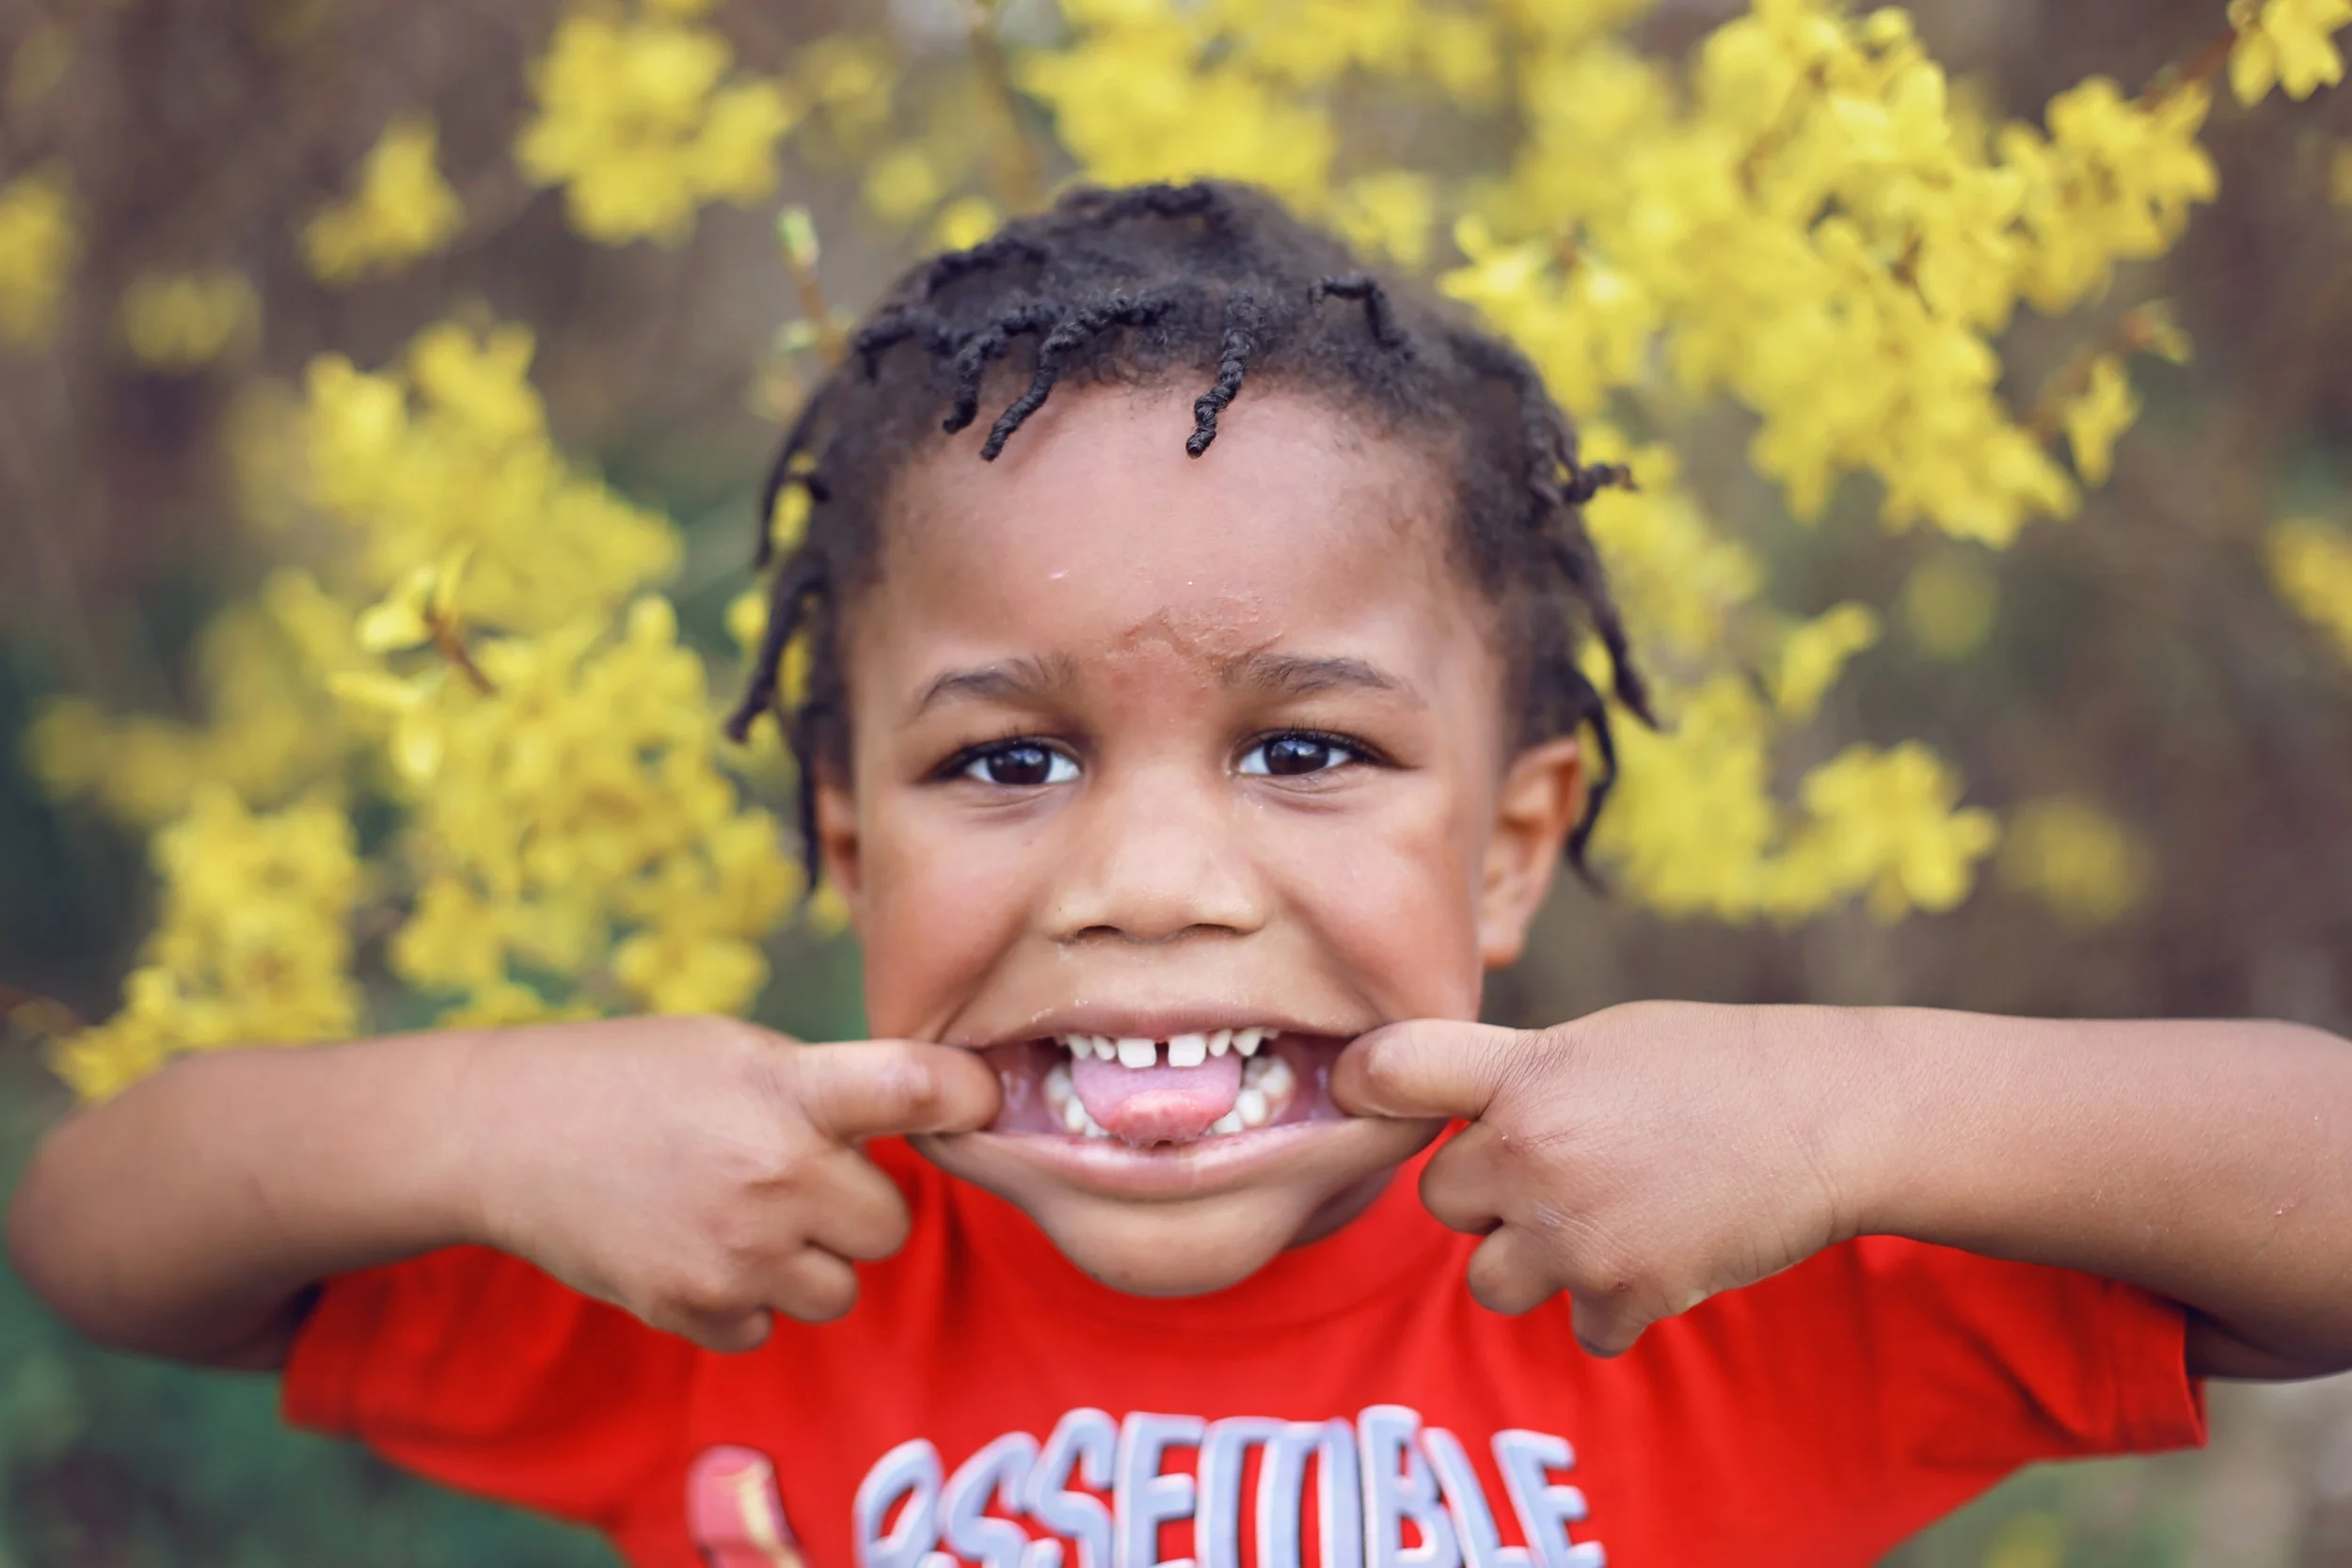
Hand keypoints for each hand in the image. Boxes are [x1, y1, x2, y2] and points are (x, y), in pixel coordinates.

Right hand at [455, 1015, 998, 1352]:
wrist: (507, 1136)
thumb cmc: (636, 1078)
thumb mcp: (740, 1050)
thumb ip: (831, 1086)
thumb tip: (936, 1114)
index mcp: (790, 1090)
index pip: (919, 1089)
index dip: (967, 1095)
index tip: (976, 1100)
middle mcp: (773, 1176)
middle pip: (890, 1223)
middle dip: (857, 1204)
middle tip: (801, 1172)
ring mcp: (735, 1255)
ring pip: (841, 1289)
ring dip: (811, 1260)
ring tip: (748, 1213)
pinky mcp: (694, 1312)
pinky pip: (770, 1326)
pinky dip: (750, 1299)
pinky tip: (703, 1247)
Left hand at [1330, 1003, 1868, 1355]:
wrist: (1830, 1119)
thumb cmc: (1711, 1065)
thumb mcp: (1597, 1039)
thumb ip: (1512, 1075)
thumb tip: (1431, 1103)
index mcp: (1522, 1074)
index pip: (1392, 1071)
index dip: (1361, 1084)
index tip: (1360, 1093)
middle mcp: (1533, 1153)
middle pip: (1438, 1200)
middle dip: (1484, 1193)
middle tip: (1559, 1167)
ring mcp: (1576, 1233)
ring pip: (1489, 1281)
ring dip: (1531, 1261)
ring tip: (1602, 1216)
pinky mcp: (1626, 1295)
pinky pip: (1578, 1326)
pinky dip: (1610, 1304)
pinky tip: (1657, 1251)